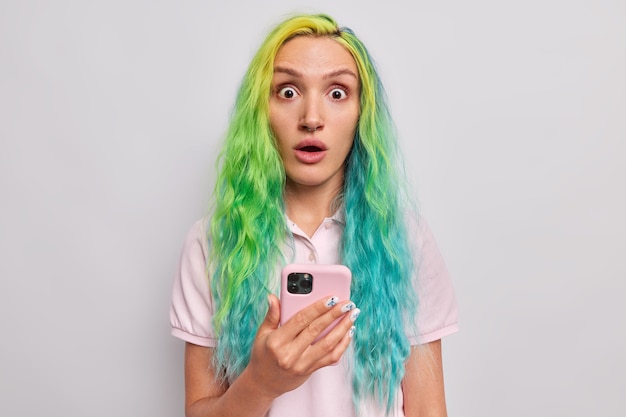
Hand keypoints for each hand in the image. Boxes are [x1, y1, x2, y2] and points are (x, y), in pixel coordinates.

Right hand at [242, 294, 358, 399]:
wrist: (263, 383)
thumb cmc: (263, 355)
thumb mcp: (262, 334)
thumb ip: (272, 315)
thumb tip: (273, 297)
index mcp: (277, 341)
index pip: (300, 320)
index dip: (318, 308)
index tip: (331, 298)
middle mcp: (290, 354)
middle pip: (316, 330)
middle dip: (334, 315)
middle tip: (347, 303)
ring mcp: (302, 364)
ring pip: (328, 345)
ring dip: (343, 329)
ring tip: (352, 315)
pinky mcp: (310, 371)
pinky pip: (331, 358)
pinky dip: (343, 345)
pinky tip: (348, 333)